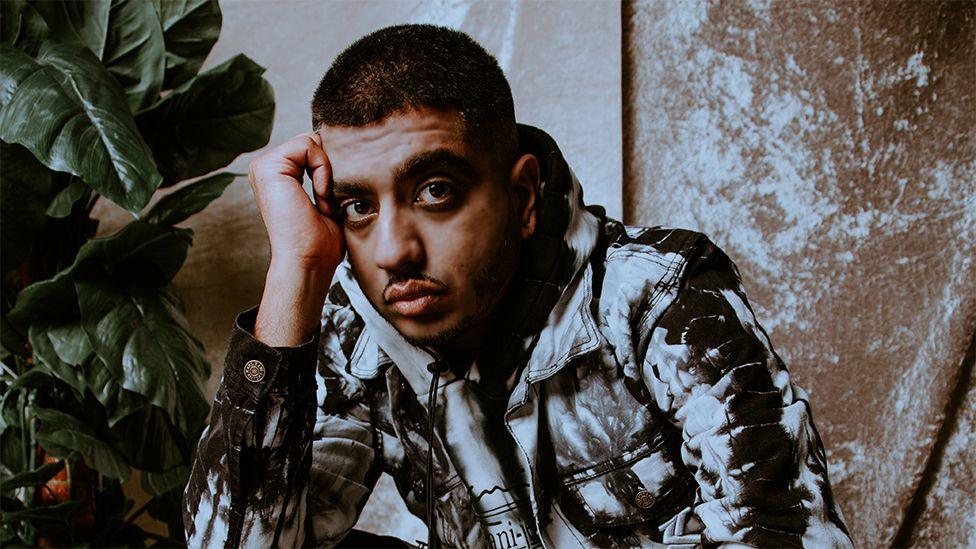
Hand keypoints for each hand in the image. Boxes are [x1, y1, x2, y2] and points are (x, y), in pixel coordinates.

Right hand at [249, 132, 342, 345]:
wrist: (310, 261)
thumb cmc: (323, 240)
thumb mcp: (329, 198)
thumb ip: (329, 172)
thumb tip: (352, 150)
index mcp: (279, 174)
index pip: (315, 146)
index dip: (333, 167)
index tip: (330, 200)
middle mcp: (267, 168)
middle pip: (314, 140)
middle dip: (331, 167)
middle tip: (328, 201)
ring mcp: (263, 166)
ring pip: (312, 141)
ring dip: (327, 172)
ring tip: (323, 201)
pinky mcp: (267, 167)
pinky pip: (308, 145)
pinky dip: (322, 170)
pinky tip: (318, 196)